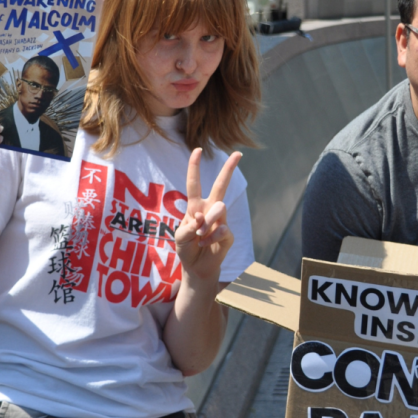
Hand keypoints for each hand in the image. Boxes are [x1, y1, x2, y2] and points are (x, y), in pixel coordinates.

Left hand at [175, 148, 240, 280]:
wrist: (196, 267)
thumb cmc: (186, 248)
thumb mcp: (179, 236)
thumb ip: (187, 226)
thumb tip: (202, 217)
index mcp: (195, 206)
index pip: (194, 184)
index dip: (195, 167)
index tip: (198, 150)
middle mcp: (210, 210)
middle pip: (220, 185)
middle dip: (229, 169)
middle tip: (238, 153)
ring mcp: (221, 221)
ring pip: (219, 208)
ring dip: (207, 222)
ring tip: (199, 235)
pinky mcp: (228, 234)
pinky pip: (222, 229)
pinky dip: (210, 237)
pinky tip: (205, 244)